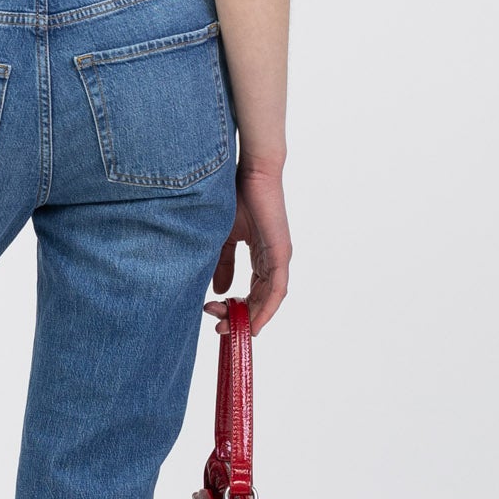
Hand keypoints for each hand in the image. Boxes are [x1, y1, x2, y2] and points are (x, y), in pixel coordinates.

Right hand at [203, 158, 290, 336]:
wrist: (249, 171)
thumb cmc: (235, 197)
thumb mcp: (224, 238)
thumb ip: (223, 264)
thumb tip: (220, 292)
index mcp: (262, 256)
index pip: (253, 291)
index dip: (238, 309)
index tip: (217, 318)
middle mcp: (274, 260)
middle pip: (261, 299)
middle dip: (240, 317)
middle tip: (218, 327)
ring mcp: (280, 257)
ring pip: (269, 298)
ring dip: (251, 316)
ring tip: (230, 326)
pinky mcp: (281, 252)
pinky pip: (277, 288)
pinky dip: (267, 307)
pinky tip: (254, 320)